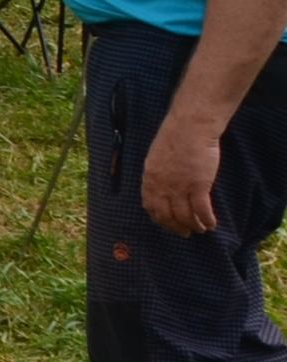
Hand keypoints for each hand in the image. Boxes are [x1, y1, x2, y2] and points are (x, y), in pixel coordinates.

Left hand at [142, 113, 222, 235]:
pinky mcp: (198, 186)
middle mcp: (162, 187)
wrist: (189, 128)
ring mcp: (180, 188)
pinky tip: (212, 224)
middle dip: (176, 227)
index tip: (167, 225)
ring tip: (201, 229)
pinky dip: (207, 220)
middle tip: (185, 233)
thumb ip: (157, 175)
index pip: (151, 207)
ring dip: (194, 226)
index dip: (160, 219)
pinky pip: (202, 210)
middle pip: (168, 215)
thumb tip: (160, 188)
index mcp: (149, 179)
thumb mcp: (155, 158)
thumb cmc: (174, 138)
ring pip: (186, 216)